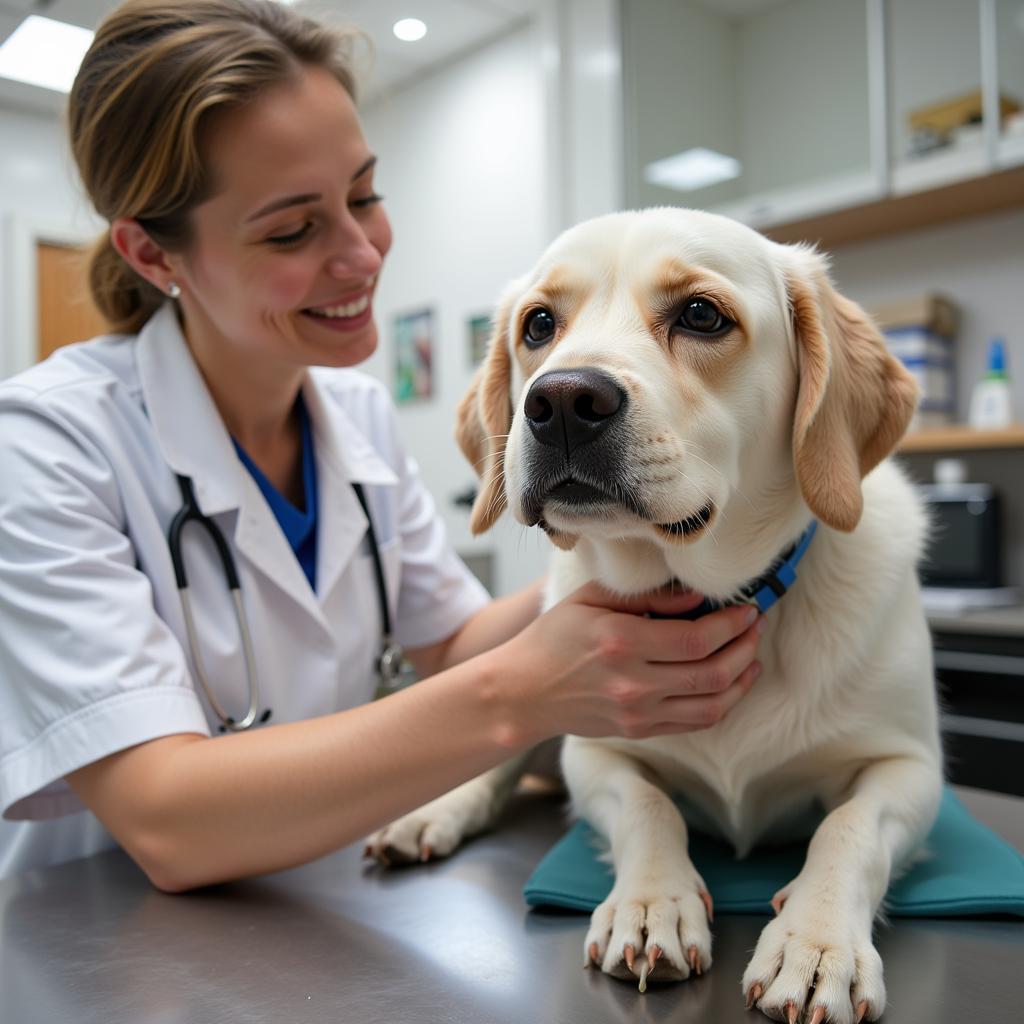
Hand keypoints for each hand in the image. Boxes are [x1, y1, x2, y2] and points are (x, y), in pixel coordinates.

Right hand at [498, 582, 762, 744]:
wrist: (523, 692)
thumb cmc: (554, 637)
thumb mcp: (591, 599)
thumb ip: (645, 597)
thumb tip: (696, 596)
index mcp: (621, 643)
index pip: (696, 639)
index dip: (731, 625)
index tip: (746, 608)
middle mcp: (633, 683)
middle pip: (712, 672)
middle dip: (745, 647)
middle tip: (755, 626)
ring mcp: (637, 712)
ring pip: (712, 704)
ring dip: (742, 679)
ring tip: (752, 655)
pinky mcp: (639, 730)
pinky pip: (695, 722)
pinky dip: (723, 703)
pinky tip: (732, 684)